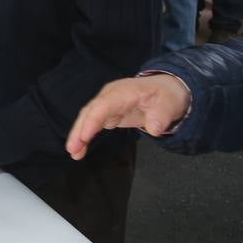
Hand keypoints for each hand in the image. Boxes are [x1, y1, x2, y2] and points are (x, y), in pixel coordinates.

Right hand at [65, 74, 191, 160]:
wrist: (166, 89)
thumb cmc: (166, 95)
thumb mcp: (169, 103)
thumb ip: (161, 116)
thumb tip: (154, 129)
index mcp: (122, 92)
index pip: (103, 106)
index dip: (92, 121)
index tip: (84, 137)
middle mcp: (110, 96)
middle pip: (90, 112)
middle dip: (79, 130)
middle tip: (72, 149)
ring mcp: (107, 104)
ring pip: (87, 118)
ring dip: (78, 134)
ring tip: (74, 153)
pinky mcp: (108, 113)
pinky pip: (92, 123)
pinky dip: (85, 135)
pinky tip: (80, 149)